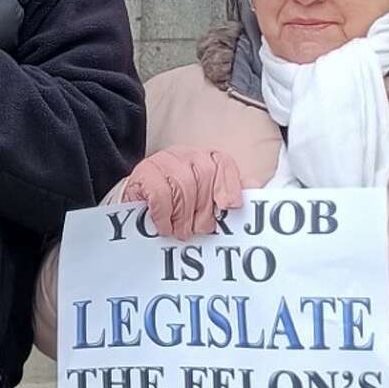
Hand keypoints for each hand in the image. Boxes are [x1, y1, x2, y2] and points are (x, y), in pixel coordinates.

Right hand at [121, 148, 245, 239]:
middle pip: (204, 174)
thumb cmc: (174, 207)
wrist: (134, 206)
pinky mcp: (143, 174)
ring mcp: (162, 161)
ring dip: (183, 216)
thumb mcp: (203, 201)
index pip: (222, 162)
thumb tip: (253, 188)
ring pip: (183, 184)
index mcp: (203, 159)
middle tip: (200, 230)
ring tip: (180, 232)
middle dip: (204, 208)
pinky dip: (164, 215)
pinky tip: (164, 226)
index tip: (229, 206)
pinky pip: (160, 193)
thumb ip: (228, 193)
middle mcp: (184, 155)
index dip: (228, 183)